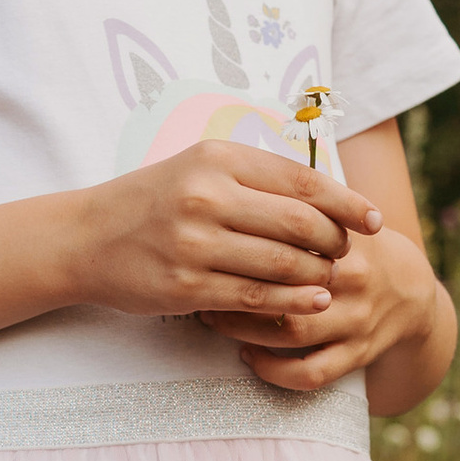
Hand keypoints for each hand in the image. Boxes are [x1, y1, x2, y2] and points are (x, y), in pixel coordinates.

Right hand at [72, 144, 382, 327]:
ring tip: (330, 279)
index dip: (347, 203)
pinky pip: (255, 298)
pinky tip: (310, 302)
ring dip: (317, 275)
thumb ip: (255, 175)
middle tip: (346, 254)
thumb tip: (324, 192)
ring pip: (283, 264)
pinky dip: (291, 302)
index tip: (373, 220)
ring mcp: (195, 243)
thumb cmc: (153, 202)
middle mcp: (207, 196)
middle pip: (302, 224)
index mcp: (218, 158)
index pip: (302, 181)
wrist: (86, 238)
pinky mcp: (185, 286)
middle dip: (336, 243)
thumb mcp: (199, 167)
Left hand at [198, 214, 443, 393]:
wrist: (413, 292)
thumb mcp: (340, 215)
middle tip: (198, 277)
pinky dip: (276, 371)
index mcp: (346, 238)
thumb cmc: (357, 246)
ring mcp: (357, 320)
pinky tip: (249, 357)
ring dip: (244, 328)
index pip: (292, 233)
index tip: (208, 235)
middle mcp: (355, 279)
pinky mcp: (358, 354)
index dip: (244, 234)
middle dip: (235, 282)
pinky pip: (312, 373)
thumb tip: (231, 175)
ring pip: (292, 331)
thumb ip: (298, 199)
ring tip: (212, 317)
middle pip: (287, 281)